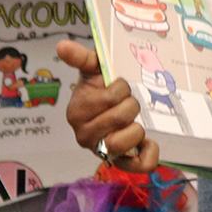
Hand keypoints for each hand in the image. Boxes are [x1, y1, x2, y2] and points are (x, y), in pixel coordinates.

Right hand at [58, 39, 158, 172]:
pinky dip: (148, 155)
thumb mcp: (92, 69)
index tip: (118, 87)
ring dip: (136, 129)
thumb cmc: (99, 88)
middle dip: (131, 106)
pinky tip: (149, 143)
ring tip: (133, 122)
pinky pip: (136, 166)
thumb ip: (80, 57)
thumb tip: (62, 45)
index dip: (121, 89)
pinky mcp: (117, 162)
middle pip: (120, 118)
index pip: (109, 98)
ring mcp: (100, 151)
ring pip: (124, 142)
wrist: (105, 109)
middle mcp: (84, 135)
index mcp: (76, 112)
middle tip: (127, 103)